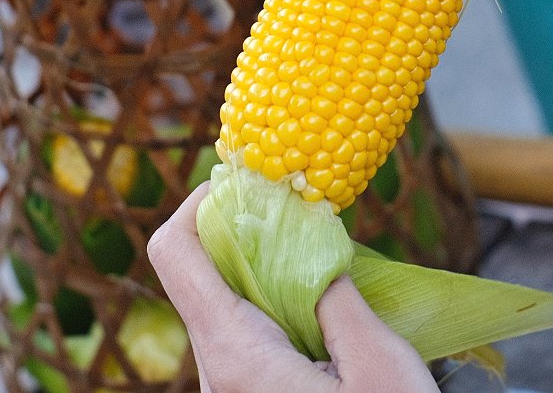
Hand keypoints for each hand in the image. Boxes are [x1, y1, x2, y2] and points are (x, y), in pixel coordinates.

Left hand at [148, 183, 438, 392]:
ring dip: (267, 268)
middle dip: (247, 231)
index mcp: (234, 355)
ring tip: (326, 259)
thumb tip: (310, 241)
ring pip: (225, 302)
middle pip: (201, 273)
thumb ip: (338, 295)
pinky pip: (244, 332)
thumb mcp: (377, 363)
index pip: (174, 254)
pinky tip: (323, 304)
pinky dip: (275, 301)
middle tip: (304, 213)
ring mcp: (226, 388)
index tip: (247, 180)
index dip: (198, 201)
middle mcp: (214, 371)